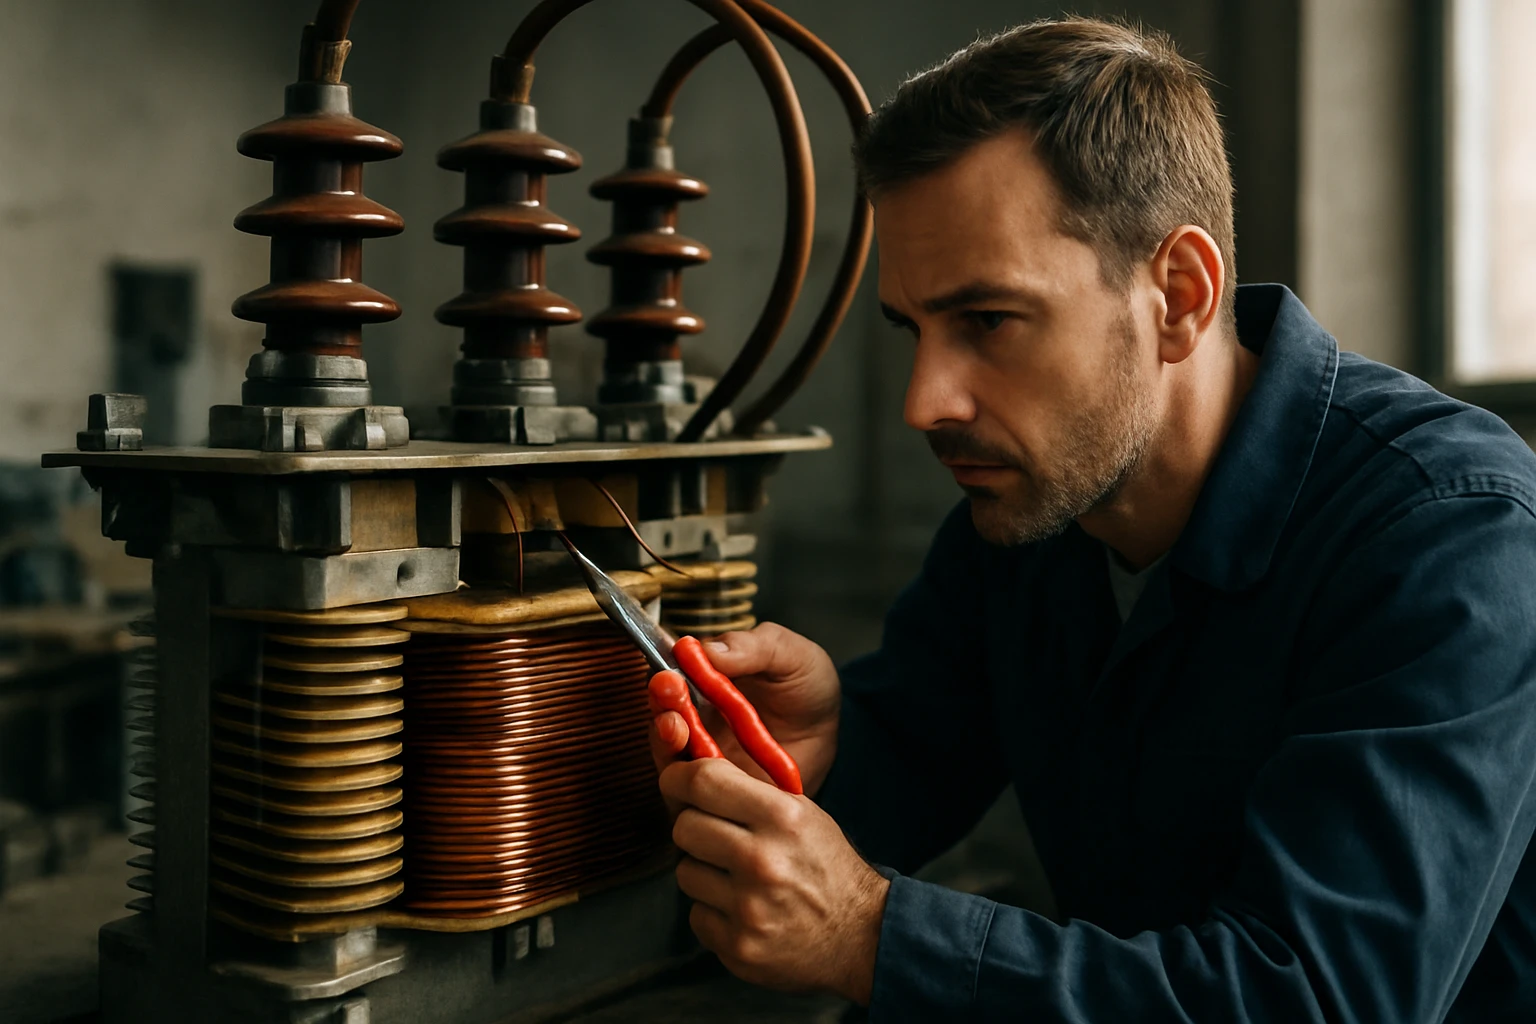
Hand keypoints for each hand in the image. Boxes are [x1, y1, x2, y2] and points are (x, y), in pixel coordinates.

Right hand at [649, 623, 840, 795]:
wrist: (837, 733)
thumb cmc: (808, 687)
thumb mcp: (789, 654)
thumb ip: (750, 647)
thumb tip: (704, 648)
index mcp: (706, 677)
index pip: (668, 677)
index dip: (663, 676)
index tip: (667, 675)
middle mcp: (697, 716)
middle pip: (662, 715)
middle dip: (659, 705)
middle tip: (668, 693)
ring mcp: (705, 753)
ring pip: (669, 754)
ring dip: (666, 740)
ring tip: (677, 727)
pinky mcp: (717, 789)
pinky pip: (693, 790)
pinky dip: (691, 780)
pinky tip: (705, 768)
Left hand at [661, 756, 889, 1003]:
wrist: (862, 935)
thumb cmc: (825, 865)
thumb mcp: (801, 813)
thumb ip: (749, 792)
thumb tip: (690, 769)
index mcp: (782, 817)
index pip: (704, 780)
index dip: (678, 777)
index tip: (674, 782)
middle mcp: (763, 860)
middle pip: (684, 826)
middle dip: (693, 827)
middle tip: (713, 836)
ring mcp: (749, 907)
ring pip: (685, 872)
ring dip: (703, 872)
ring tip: (736, 878)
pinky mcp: (739, 945)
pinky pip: (696, 915)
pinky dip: (712, 911)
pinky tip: (742, 909)